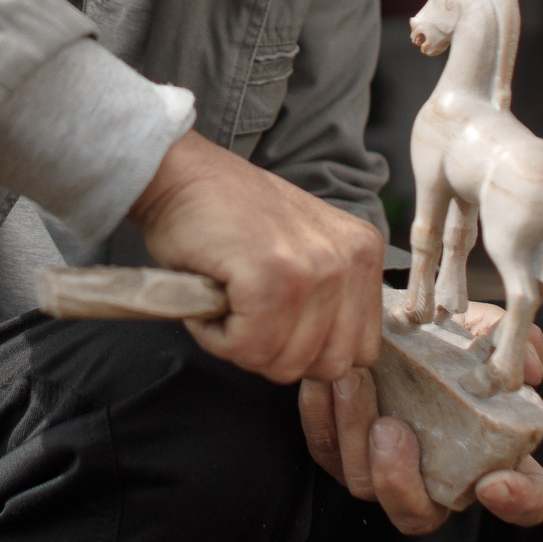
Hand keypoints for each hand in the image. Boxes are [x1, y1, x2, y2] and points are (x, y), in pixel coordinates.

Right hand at [127, 132, 383, 385]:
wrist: (179, 174)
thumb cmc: (226, 217)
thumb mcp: (301, 251)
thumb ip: (328, 301)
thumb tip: (329, 362)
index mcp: (363, 254)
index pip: (361, 350)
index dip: (310, 350)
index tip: (276, 321)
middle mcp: (350, 259)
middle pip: (329, 367)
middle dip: (279, 353)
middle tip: (246, 315)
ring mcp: (314, 268)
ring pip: (287, 363)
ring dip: (244, 345)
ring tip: (228, 301)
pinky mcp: (271, 277)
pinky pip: (248, 348)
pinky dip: (216, 336)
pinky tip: (210, 298)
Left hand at [297, 321, 542, 535]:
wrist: (398, 327)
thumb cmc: (451, 339)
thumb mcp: (487, 333)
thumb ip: (515, 343)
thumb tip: (528, 368)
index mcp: (494, 458)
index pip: (527, 500)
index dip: (518, 500)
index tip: (495, 484)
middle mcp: (438, 481)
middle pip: (417, 514)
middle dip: (398, 478)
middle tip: (391, 427)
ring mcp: (384, 473)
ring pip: (362, 482)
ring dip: (353, 435)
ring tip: (353, 381)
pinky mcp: (341, 452)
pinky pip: (324, 447)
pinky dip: (320, 416)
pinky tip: (323, 380)